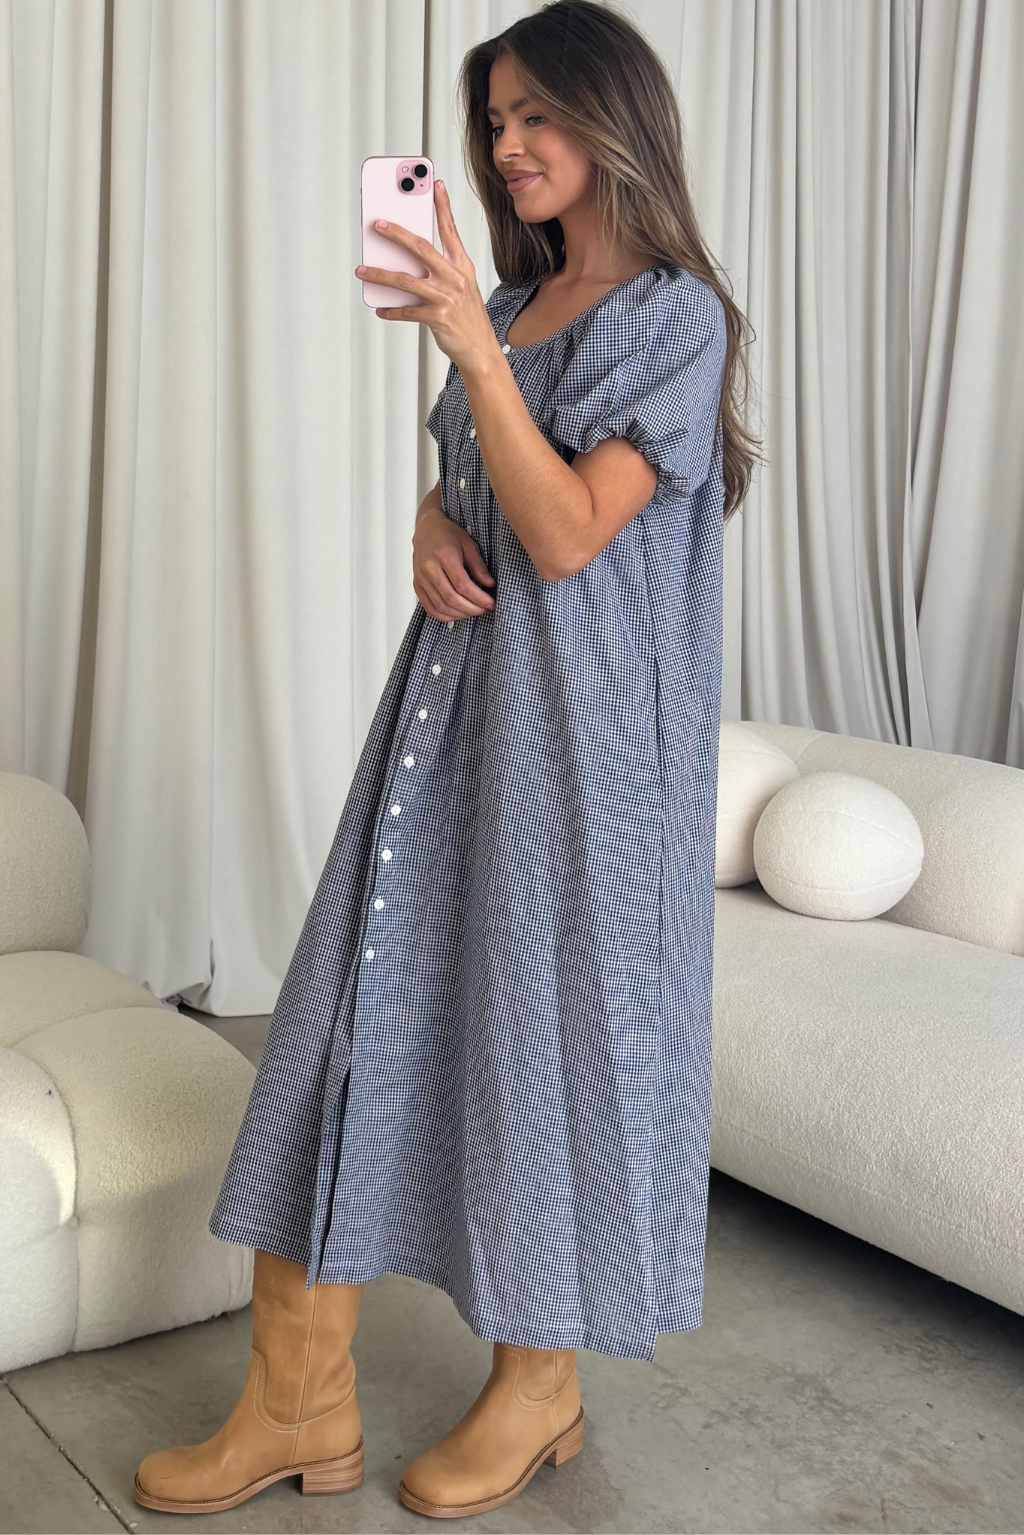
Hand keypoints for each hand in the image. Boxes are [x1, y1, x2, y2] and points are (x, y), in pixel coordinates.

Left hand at [355, 182, 498, 373]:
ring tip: (362, 270)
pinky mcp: (438, 318)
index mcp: (461, 266)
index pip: (450, 230)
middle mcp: (455, 278)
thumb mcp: (461, 287)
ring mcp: (446, 298)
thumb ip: (439, 269)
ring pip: (405, 280)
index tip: (435, 185)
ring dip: (379, 274)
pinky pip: (406, 310)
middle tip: (378, 224)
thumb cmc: (467, 317)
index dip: (442, 206)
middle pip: (420, 248)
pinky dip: (390, 310)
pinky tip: (380, 307)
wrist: (480, 349)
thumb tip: (404, 260)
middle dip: (396, 234)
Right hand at [412, 508, 495, 620]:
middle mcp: (429, 568)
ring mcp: (421, 578)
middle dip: (472, 608)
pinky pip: (430, 608)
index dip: (479, 598)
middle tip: (485, 610)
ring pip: (441, 606)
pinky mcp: (417, 585)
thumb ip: (479, 566)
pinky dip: (445, 615)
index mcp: (444, 555)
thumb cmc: (448, 534)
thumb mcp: (469, 544)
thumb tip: (490, 585)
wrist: (426, 529)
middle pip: (451, 598)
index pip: (462, 585)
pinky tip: (458, 614)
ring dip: (461, 614)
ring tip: (474, 611)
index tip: (491, 603)